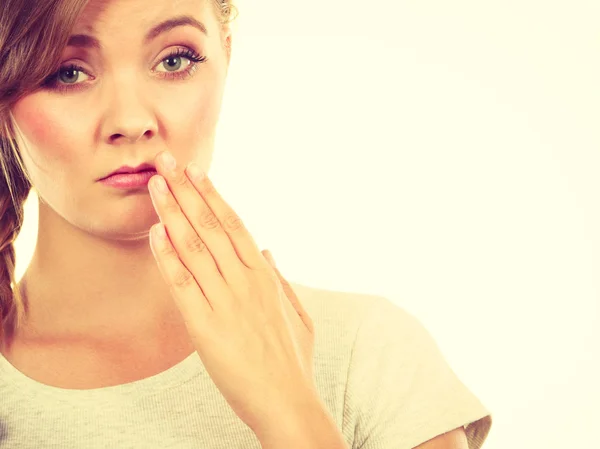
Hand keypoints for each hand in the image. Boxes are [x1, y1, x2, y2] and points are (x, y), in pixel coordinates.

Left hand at [147, 150, 316, 431]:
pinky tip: (155, 233)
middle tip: (166, 162)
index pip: (235, 224)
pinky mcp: (205, 326)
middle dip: (186, 191)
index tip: (196, 172)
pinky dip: (167, 256)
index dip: (212, 195)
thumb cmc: (292, 359)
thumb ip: (281, 278)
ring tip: (155, 186)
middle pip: (211, 226)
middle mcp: (245, 280)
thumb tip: (266, 250)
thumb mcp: (297, 312)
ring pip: (194, 247)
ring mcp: (225, 301)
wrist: (286, 401)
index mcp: (265, 275)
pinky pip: (182, 283)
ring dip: (172, 213)